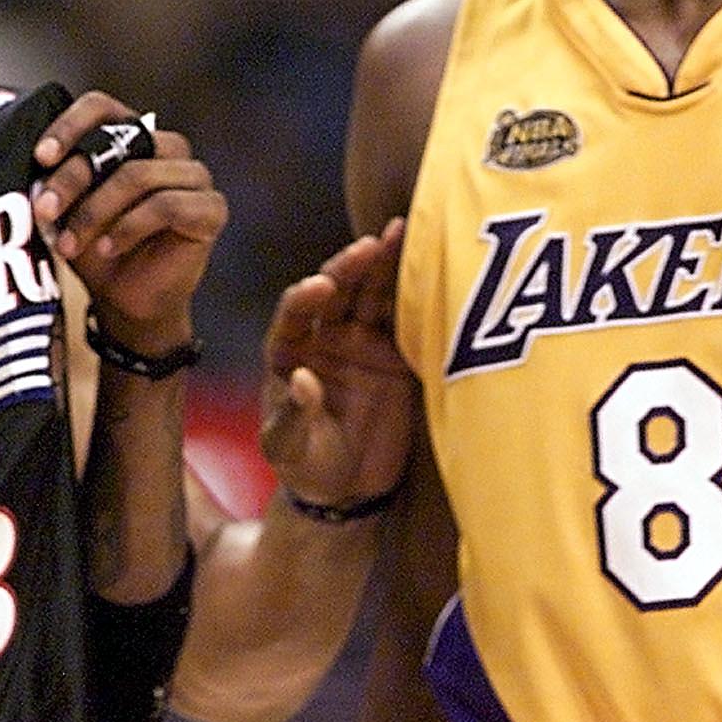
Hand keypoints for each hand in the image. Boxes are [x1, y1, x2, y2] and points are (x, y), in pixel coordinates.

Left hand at [32, 91, 226, 353]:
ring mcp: (194, 176)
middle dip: (73, 177)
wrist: (127, 303)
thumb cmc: (95, 248)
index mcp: (132, 137)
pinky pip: (167, 205)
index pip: (102, 107)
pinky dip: (130, 227)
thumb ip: (58, 181)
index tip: (41, 157)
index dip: (69, 126)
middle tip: (43, 211)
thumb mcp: (68, 210)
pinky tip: (108, 247)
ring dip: (96, 210)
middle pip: (118, 142)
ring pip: (138, 174)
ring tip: (71, 244)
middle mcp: (167, 148)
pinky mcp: (210, 209)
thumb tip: (37, 165)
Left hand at [260, 220, 416, 507]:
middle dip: (351, 267)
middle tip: (369, 244)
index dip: (305, 297)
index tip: (320, 286)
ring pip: (374, 295)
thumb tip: (303, 379)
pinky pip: (407, 318)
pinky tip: (433, 267)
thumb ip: (294, 415)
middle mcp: (325, 336)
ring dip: (387, 265)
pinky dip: (418, 294)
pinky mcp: (397, 355)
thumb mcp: (289, 448)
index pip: (294, 313)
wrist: (347, 490)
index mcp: (288, 350)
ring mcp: (363, 342)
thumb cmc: (305, 466)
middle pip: (338, 292)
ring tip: (402, 232)